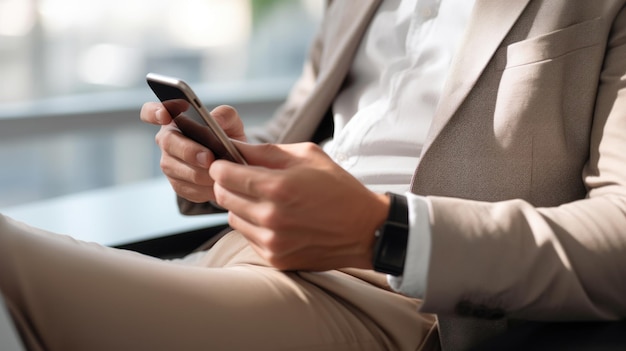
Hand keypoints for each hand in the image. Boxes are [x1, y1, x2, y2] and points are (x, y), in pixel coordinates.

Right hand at [140, 103, 246, 202]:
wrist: (232, 163)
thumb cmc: (227, 135)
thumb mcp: (231, 121)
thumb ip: (224, 115)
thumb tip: (215, 121)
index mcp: (174, 119)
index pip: (151, 112)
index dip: (154, 112)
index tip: (165, 115)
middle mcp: (167, 141)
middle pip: (168, 143)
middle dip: (189, 151)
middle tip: (209, 157)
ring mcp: (169, 164)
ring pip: (177, 170)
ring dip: (200, 173)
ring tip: (218, 173)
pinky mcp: (178, 184)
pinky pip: (187, 188)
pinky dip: (204, 188)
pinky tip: (217, 186)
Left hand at [209, 142, 389, 270]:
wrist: (365, 230)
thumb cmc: (339, 188)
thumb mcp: (308, 156)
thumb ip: (266, 151)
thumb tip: (234, 147)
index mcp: (278, 187)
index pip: (224, 175)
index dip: (220, 165)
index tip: (225, 162)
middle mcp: (271, 217)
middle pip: (222, 197)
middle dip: (227, 184)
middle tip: (243, 178)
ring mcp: (272, 241)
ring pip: (232, 218)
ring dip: (240, 206)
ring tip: (264, 199)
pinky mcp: (275, 257)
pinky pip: (248, 236)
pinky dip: (254, 225)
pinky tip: (275, 218)